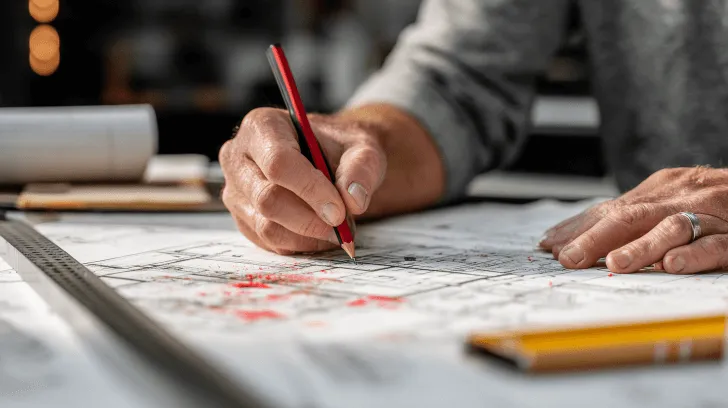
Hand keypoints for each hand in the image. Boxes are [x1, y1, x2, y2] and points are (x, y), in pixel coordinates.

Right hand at [219, 107, 385, 254]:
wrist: (330, 162)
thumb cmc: (340, 150)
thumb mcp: (361, 148)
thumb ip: (361, 168)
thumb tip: (353, 199)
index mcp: (262, 125)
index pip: (279, 162)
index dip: (310, 189)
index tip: (339, 211)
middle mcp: (238, 156)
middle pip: (267, 199)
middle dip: (309, 219)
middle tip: (342, 226)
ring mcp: (236, 190)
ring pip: (266, 226)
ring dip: (307, 235)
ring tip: (337, 229)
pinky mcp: (243, 218)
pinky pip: (268, 242)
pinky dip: (300, 244)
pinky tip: (321, 233)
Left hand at [539, 167, 727, 273]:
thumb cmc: (712, 204)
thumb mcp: (667, 203)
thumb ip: (629, 219)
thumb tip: (569, 240)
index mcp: (659, 191)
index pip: (611, 209)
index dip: (578, 227)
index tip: (549, 245)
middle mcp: (679, 198)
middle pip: (631, 215)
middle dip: (595, 238)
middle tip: (568, 258)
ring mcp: (710, 215)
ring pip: (672, 228)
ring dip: (642, 246)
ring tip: (616, 264)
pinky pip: (715, 245)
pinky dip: (693, 255)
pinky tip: (672, 266)